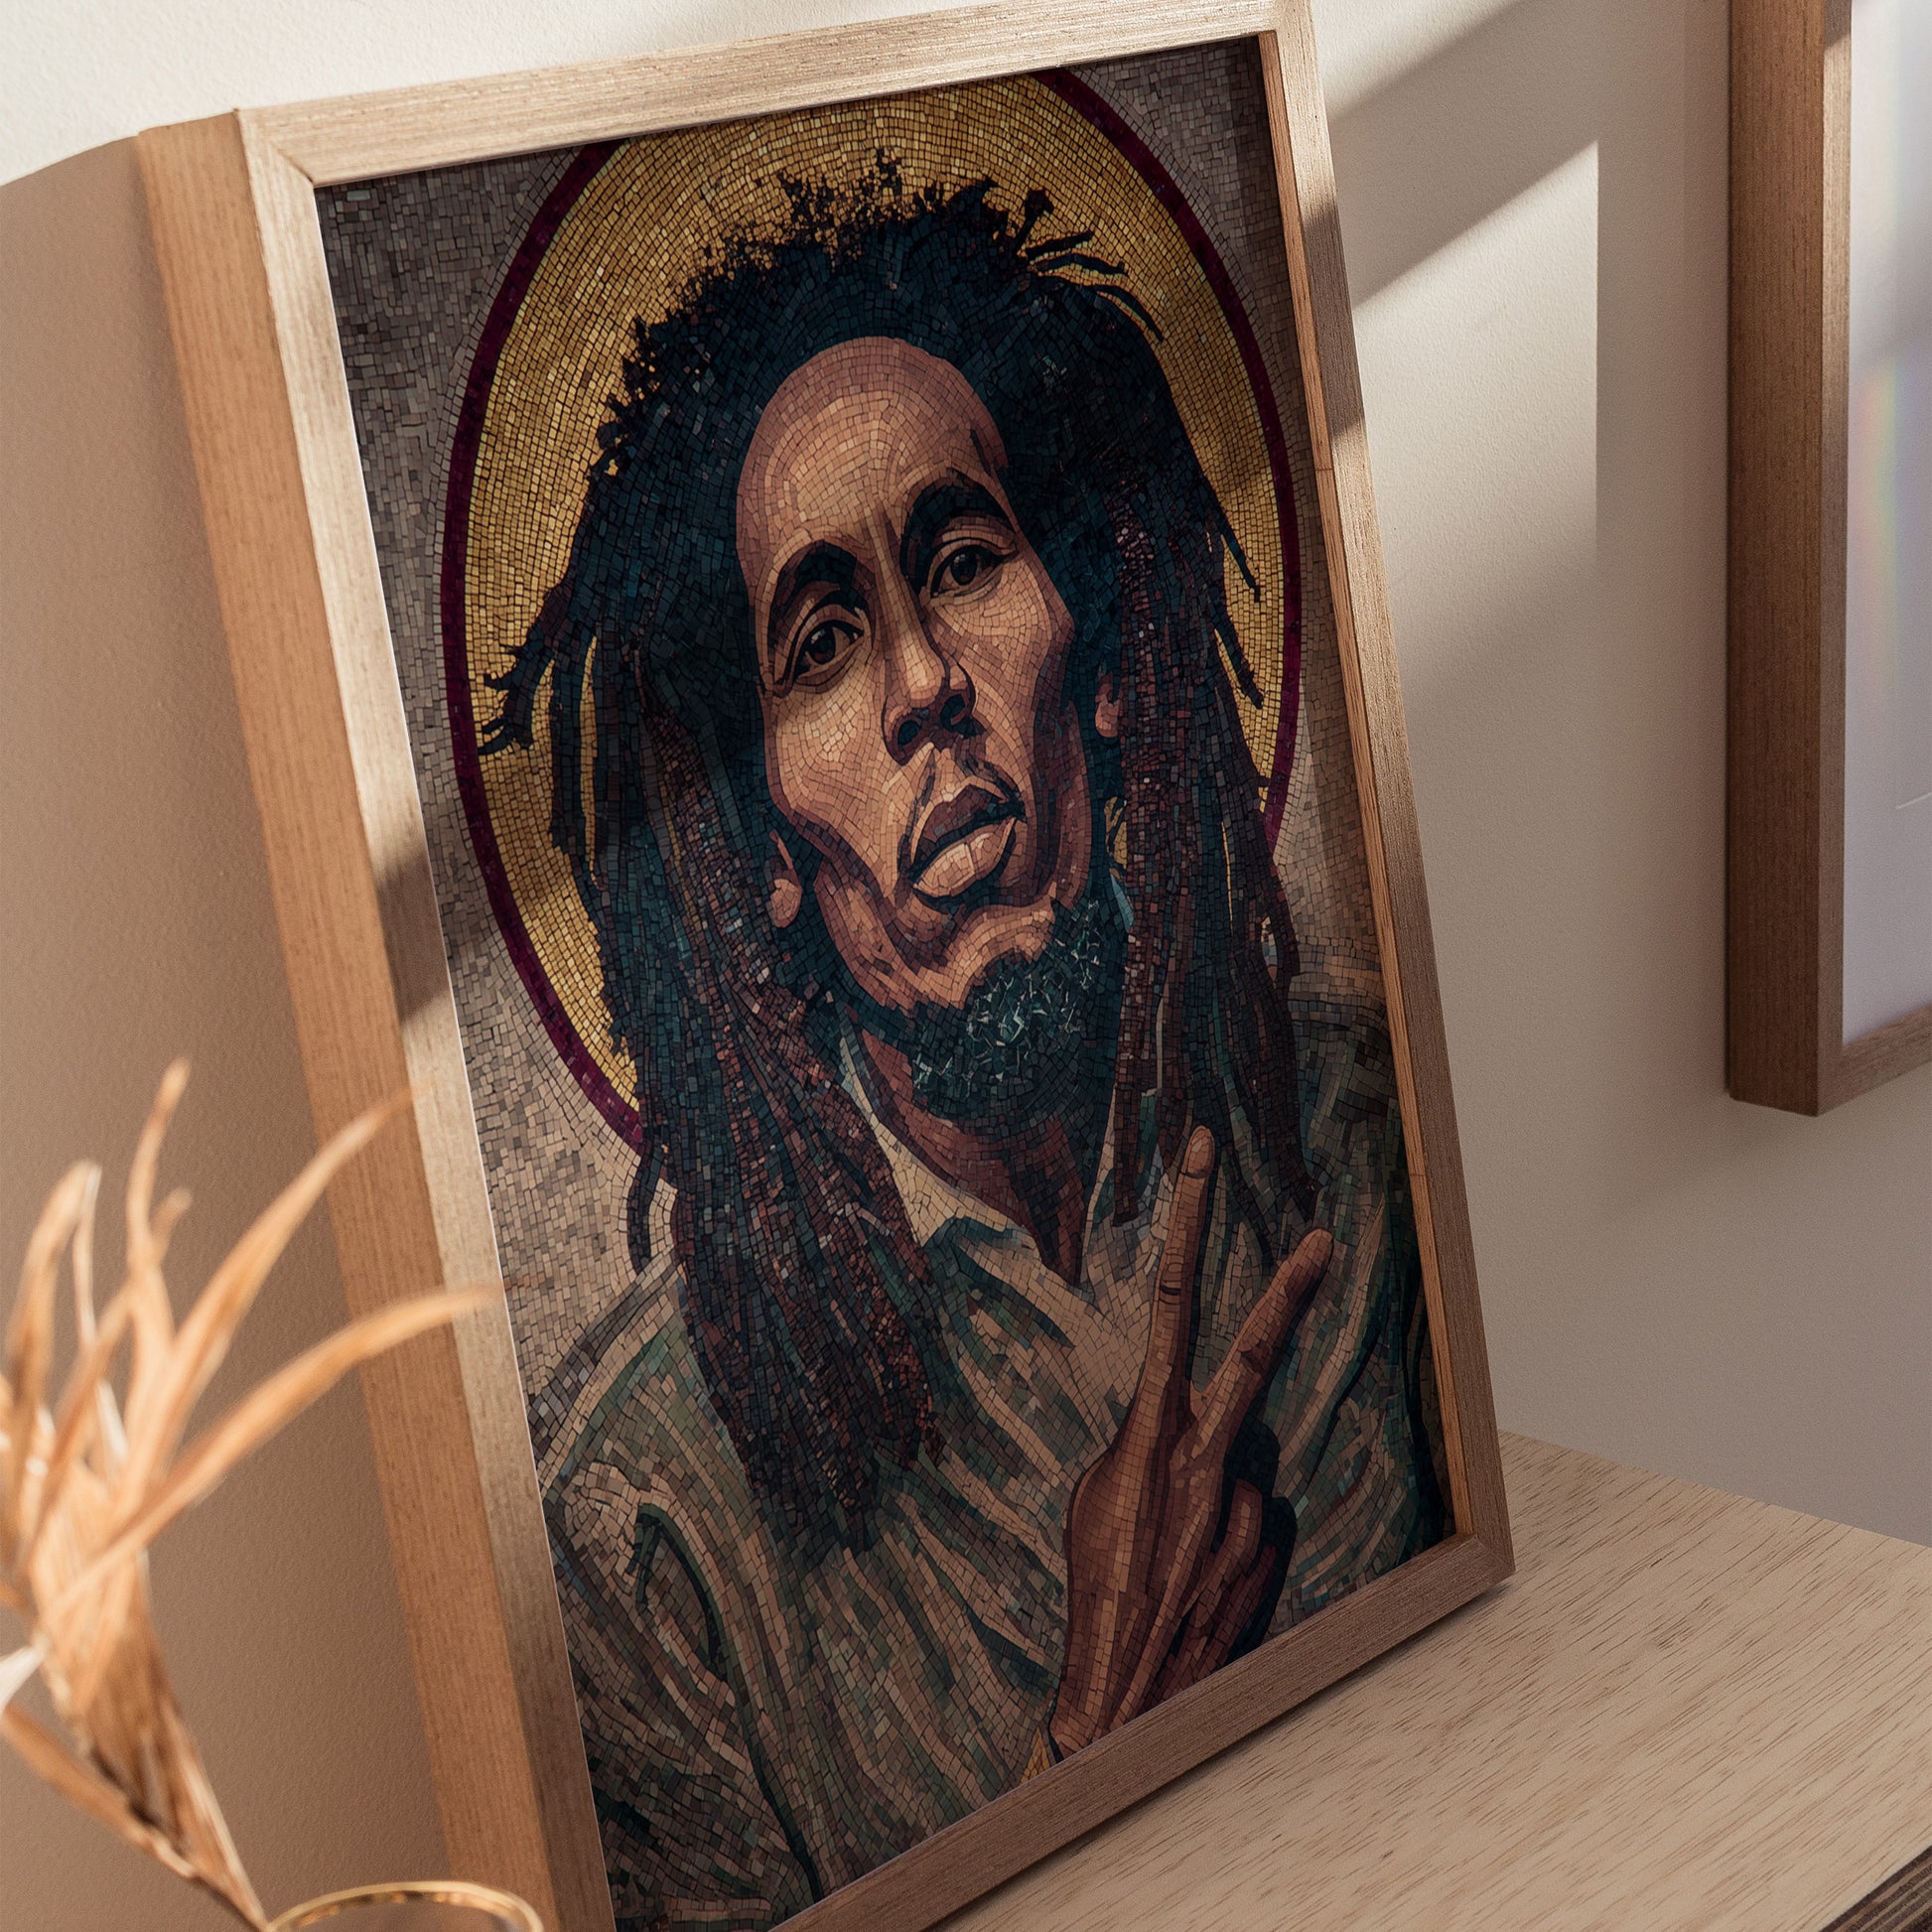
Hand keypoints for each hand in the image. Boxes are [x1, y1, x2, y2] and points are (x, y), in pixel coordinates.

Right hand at [1049, 1127, 1332, 1757]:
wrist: (1127, 1694)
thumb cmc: (1095, 1589)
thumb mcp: (1096, 1499)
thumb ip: (1148, 1446)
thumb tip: (1193, 1430)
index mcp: (1150, 1432)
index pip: (1174, 1304)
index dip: (1190, 1225)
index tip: (1206, 1162)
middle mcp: (1208, 1458)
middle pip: (1252, 1353)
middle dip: (1290, 1293)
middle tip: (1324, 1240)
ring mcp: (1250, 1504)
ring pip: (1245, 1462)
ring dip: (1217, 1491)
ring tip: (1179, 1553)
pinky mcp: (1273, 1546)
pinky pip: (1258, 1513)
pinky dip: (1234, 1531)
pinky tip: (1203, 1574)